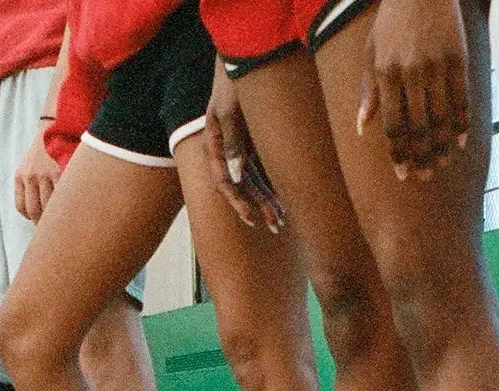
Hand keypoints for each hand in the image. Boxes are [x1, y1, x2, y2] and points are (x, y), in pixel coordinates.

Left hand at [13, 127, 56, 223]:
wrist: (55, 127)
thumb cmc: (44, 150)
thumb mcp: (29, 164)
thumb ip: (28, 183)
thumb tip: (35, 211)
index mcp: (20, 175)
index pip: (21, 207)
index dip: (30, 217)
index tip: (38, 221)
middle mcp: (29, 176)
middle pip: (34, 210)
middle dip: (42, 223)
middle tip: (51, 229)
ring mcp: (44, 174)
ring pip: (48, 206)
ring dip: (54, 216)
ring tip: (61, 220)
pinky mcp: (59, 172)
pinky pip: (60, 196)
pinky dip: (63, 204)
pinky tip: (68, 206)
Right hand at [204, 61, 284, 231]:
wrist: (246, 57)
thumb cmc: (234, 81)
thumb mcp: (230, 111)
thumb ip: (233, 144)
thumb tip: (236, 176)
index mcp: (213, 144)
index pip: (223, 182)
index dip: (237, 202)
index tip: (251, 219)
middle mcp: (224, 150)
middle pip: (241, 186)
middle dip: (258, 207)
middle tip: (277, 225)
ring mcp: (239, 147)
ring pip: (253, 181)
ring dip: (267, 200)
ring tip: (283, 219)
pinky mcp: (253, 142)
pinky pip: (262, 169)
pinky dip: (272, 184)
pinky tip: (285, 199)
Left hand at [356, 0, 470, 178]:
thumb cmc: (392, 22)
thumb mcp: (371, 52)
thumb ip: (367, 91)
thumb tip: (362, 128)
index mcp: (386, 72)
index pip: (393, 124)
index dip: (398, 153)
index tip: (402, 173)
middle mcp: (411, 72)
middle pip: (418, 127)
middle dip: (420, 157)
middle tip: (424, 176)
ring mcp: (437, 66)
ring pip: (441, 118)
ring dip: (441, 147)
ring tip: (441, 164)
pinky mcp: (459, 60)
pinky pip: (461, 100)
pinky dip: (460, 123)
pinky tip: (458, 142)